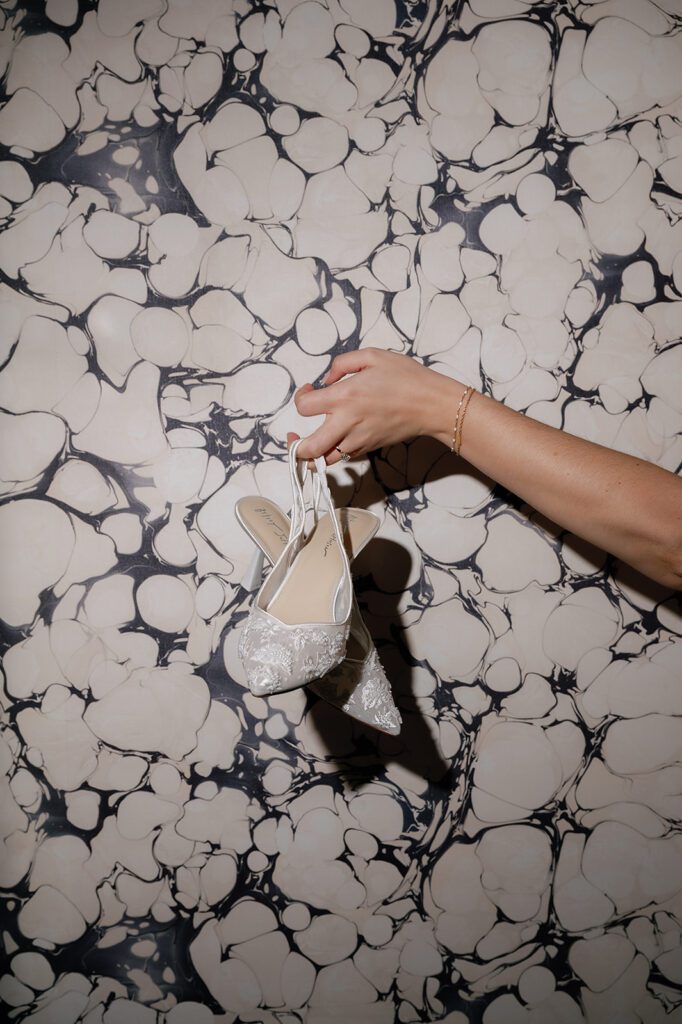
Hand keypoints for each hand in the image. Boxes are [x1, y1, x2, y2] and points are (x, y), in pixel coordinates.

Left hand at [293, 348, 455, 463]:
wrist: (432, 405)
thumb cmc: (406, 378)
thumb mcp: (372, 355)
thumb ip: (342, 363)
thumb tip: (327, 379)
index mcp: (345, 397)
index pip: (304, 407)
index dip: (300, 397)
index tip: (311, 389)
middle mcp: (347, 423)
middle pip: (308, 450)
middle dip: (294, 446)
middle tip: (294, 434)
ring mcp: (357, 440)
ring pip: (324, 459)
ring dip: (314, 451)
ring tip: (313, 438)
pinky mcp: (367, 448)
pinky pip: (342, 456)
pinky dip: (334, 449)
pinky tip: (339, 434)